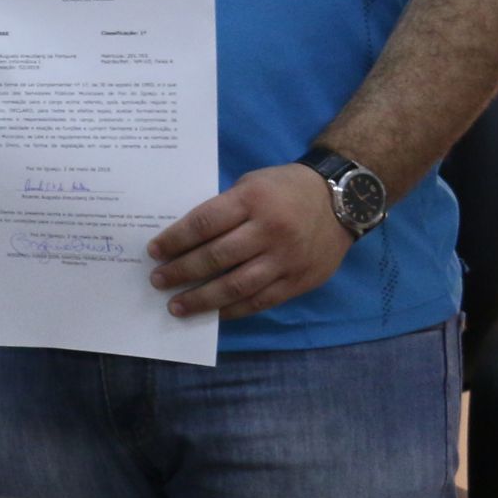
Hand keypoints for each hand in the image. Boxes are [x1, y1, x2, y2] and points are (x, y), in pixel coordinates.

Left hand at [149, 164, 356, 318]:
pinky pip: (261, 300)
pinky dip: (233, 309)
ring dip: (202, 299)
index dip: (174, 240)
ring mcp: (286, 259)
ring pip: (237, 286)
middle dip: (181, 271)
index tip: (153, 252)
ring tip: (176, 306)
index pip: (203, 224)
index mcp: (252, 201)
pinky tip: (213, 313)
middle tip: (157, 281)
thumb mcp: (251, 185)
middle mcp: (269, 231)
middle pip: (216, 257)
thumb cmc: (286, 188)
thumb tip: (185, 239)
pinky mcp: (300, 280)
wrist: (344, 200)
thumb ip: (224, 210)